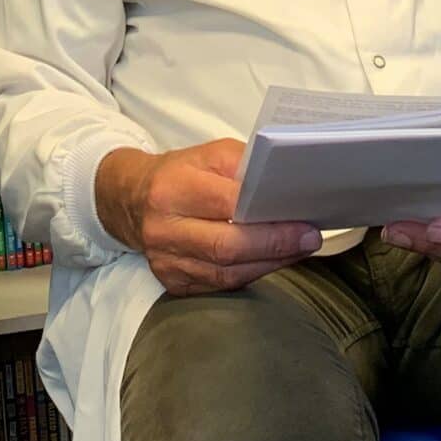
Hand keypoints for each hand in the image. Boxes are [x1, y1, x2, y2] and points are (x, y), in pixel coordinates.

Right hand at [94, 139, 321, 296]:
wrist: (131, 200)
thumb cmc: (179, 174)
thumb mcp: (208, 155)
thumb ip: (245, 168)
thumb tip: (285, 189)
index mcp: (172, 189)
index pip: (226, 205)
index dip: (268, 216)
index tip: (303, 218)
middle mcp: (164, 230)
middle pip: (227, 247)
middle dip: (275, 245)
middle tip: (309, 238)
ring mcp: (166, 262)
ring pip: (227, 273)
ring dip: (269, 263)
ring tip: (298, 249)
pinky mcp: (173, 282)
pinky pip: (220, 285)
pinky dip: (251, 273)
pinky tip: (271, 261)